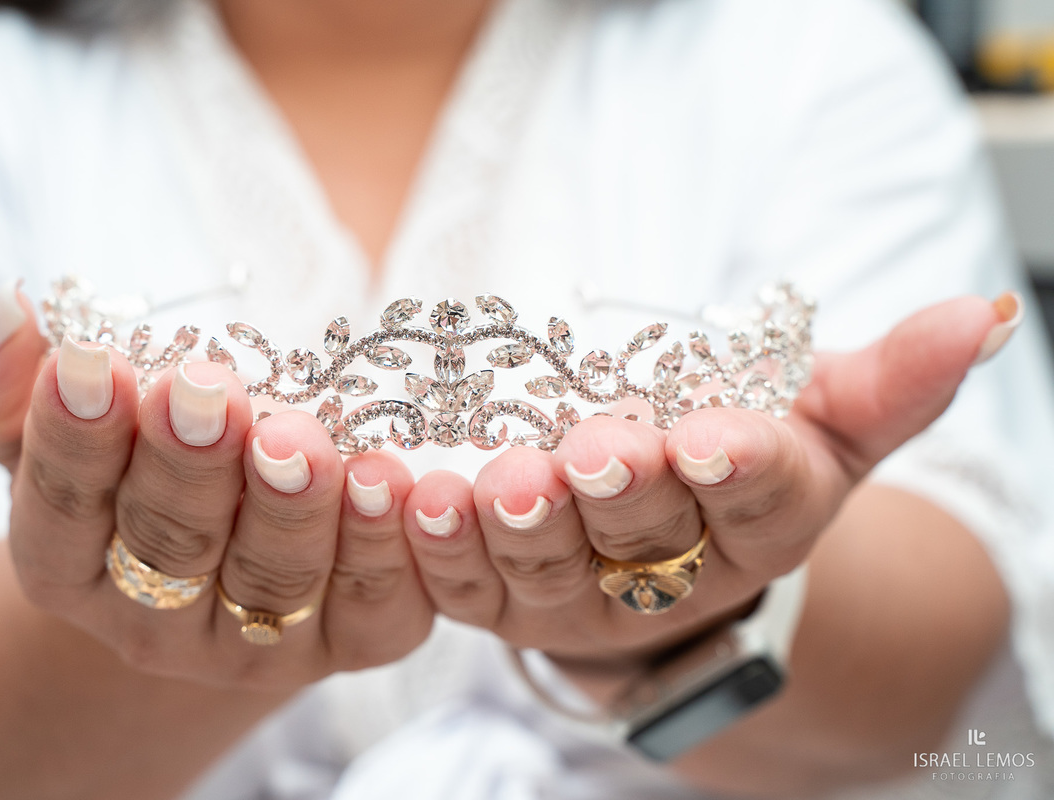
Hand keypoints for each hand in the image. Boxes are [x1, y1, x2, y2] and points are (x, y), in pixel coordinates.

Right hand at [0, 287, 433, 690]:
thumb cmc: (127, 462)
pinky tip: (390, 484)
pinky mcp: (353, 641)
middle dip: (189, 466)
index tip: (88, 364)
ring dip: (290, 509)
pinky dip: (384, 551)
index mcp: (70, 572)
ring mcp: (259, 642)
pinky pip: (375, 609)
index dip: (73, 442)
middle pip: (172, 548)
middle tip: (205, 392)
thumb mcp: (49, 417)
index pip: (60, 516)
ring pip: (273, 580)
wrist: (221, 548)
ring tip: (301, 439)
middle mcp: (160, 622)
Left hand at [399, 294, 1018, 671]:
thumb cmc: (738, 463)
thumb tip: (981, 313)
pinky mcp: (498, 598)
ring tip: (493, 484)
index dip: (738, 469)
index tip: (716, 436)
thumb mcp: (817, 418)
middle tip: (598, 453)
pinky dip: (433, 547)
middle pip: (645, 536)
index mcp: (756, 524)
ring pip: (547, 570)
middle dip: (621, 494)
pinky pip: (460, 584)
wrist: (656, 544)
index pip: (758, 498)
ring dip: (516, 528)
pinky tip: (413, 500)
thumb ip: (887, 378)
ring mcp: (577, 595)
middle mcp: (668, 571)